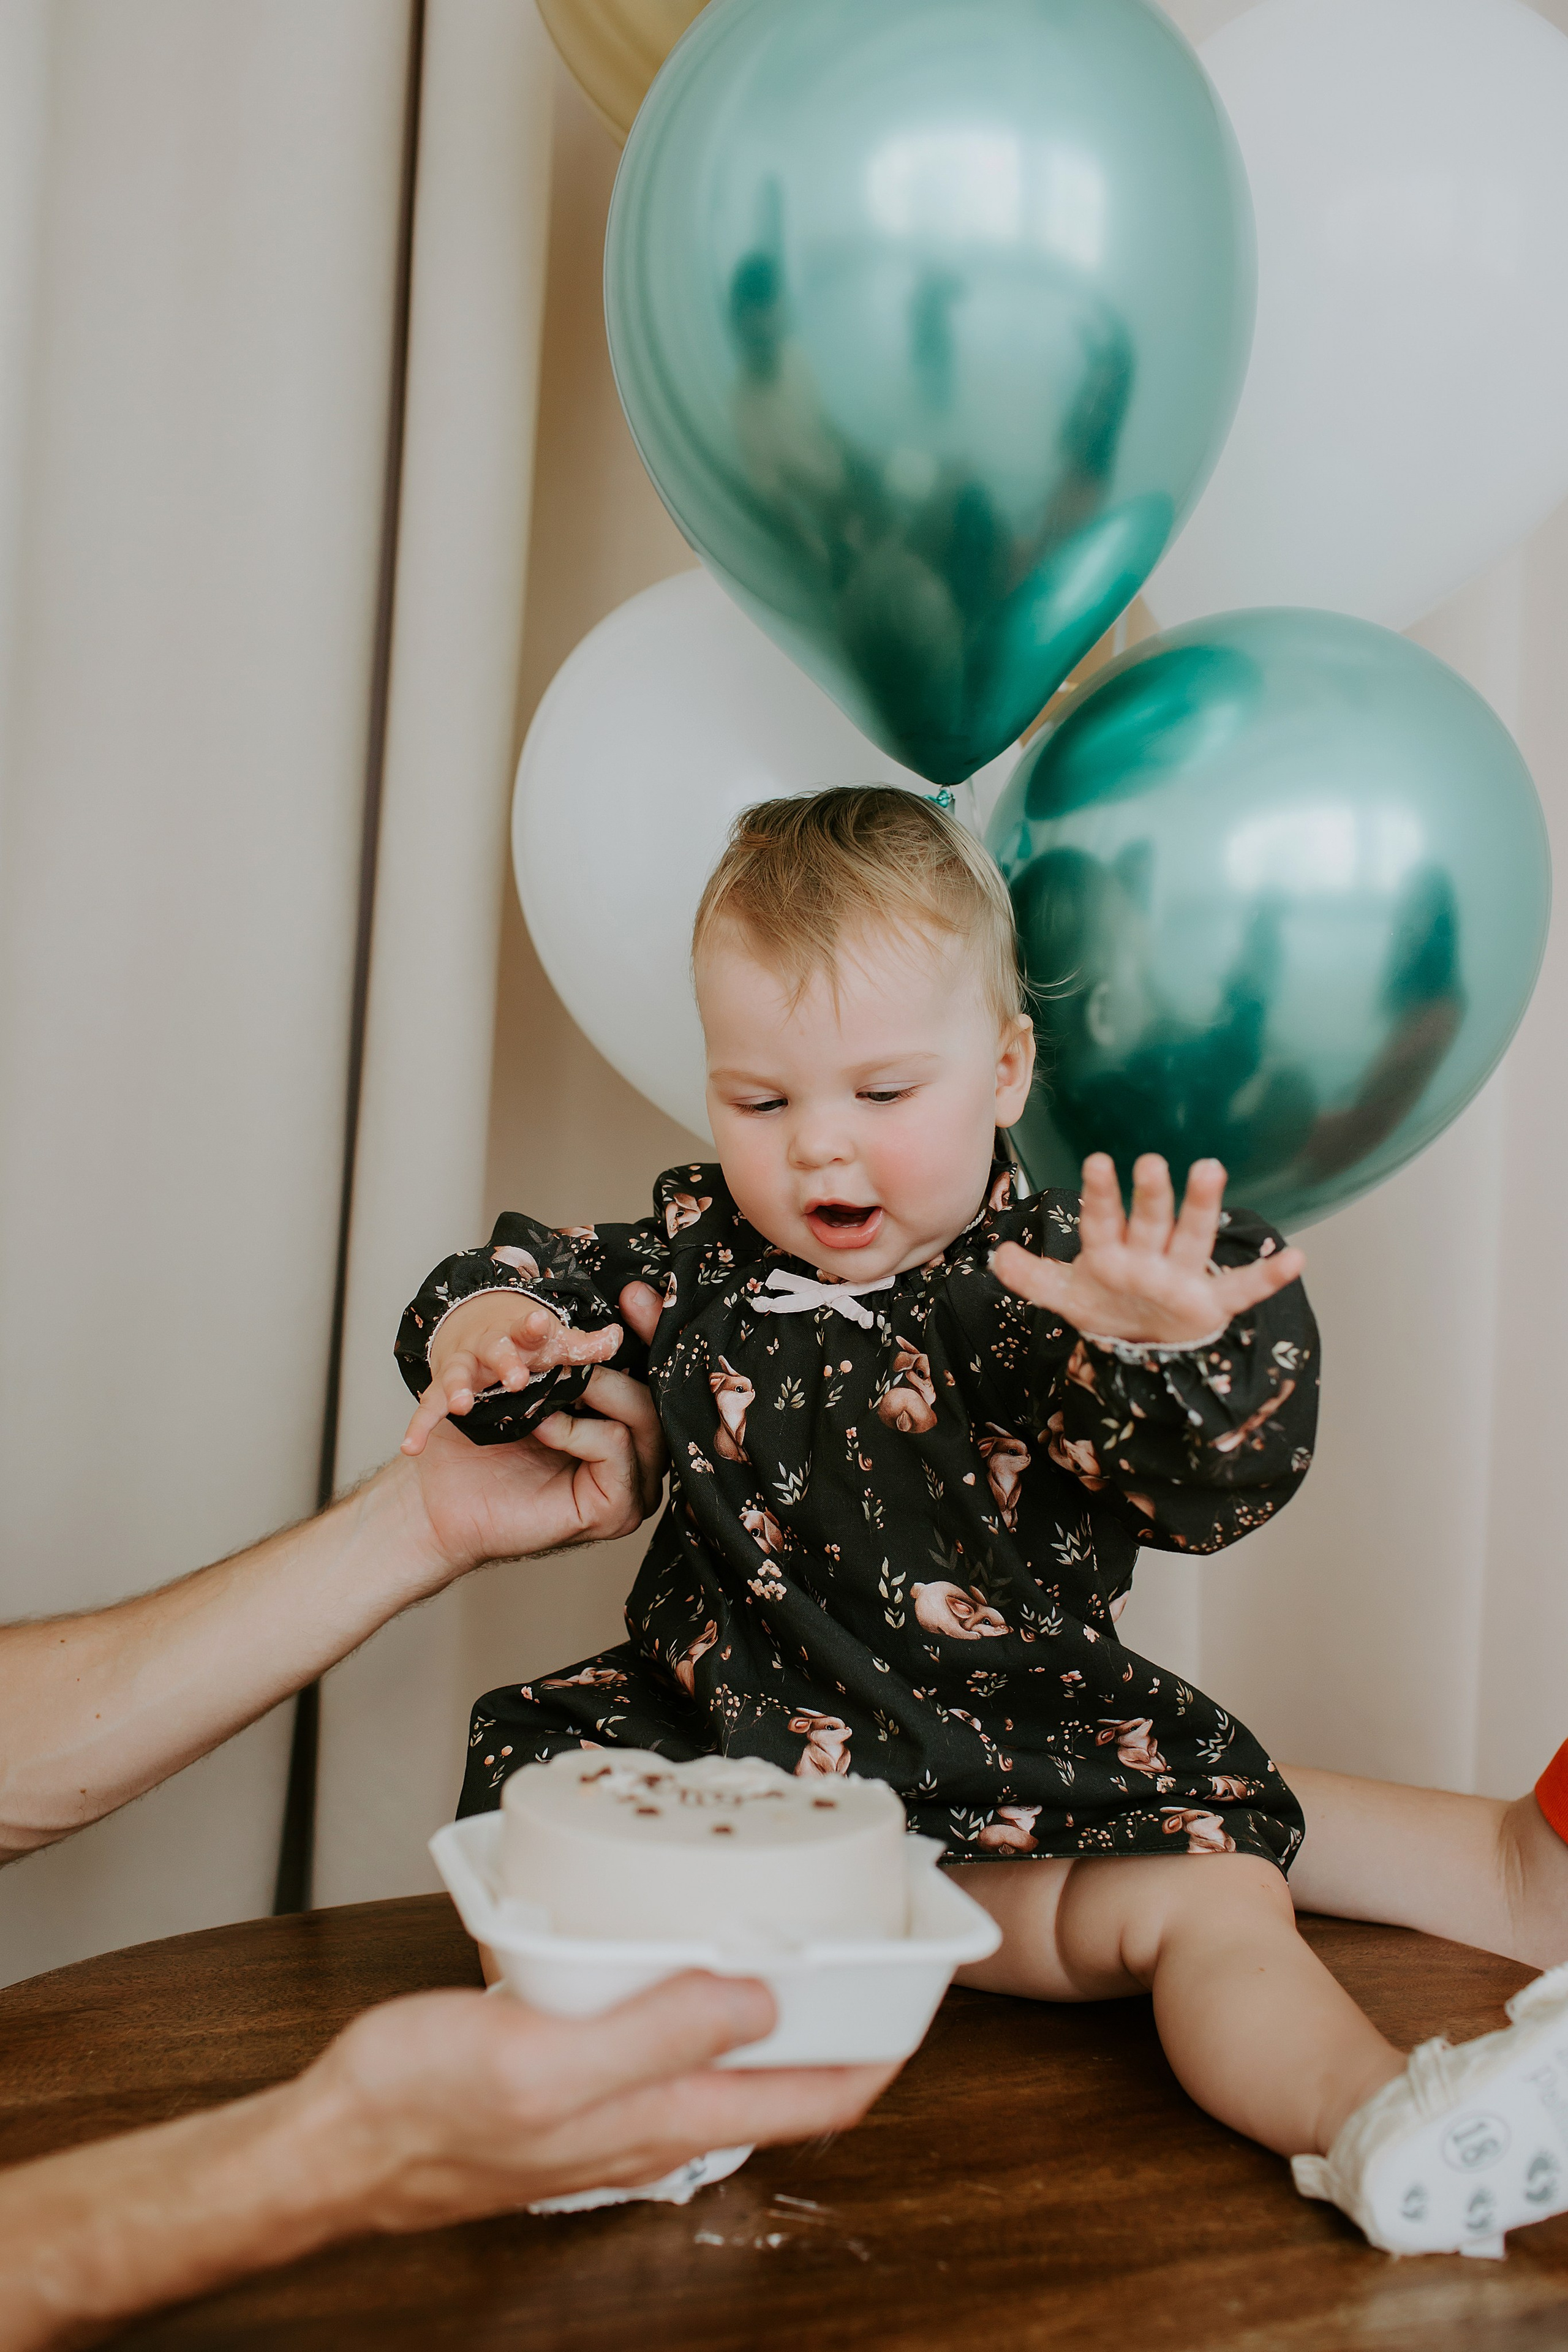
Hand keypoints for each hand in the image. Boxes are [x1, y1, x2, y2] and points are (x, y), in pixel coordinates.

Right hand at [307, 1973, 896, 2229]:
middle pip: (784, 2073)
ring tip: (794, 1924)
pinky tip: (677, 1943)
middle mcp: (654, 2117)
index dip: (882, 2044)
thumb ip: (657, 2036)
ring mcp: (616, 2101)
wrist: (332, 2142)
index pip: (818, 2099)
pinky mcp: (574, 2074)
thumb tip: (763, 2002)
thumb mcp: (544, 2060)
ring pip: (728, 2051)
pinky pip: (665, 2035)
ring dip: (774, 1998)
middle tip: (867, 1930)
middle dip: (838, 2011)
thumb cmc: (420, 2107)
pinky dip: (699, 1991)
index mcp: (662, 2117)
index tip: (923, 1982)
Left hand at [396, 1282, 668, 1581]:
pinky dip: (578, 1432)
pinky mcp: (617, 1511)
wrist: (439, 1499)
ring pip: (644, 1418)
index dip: (652, 1330)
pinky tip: (542, 1428)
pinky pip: (617, 1450)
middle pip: (657, 1393)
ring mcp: (634, 1486)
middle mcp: (640, 1454)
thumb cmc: (481, 1440)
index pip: (657, 1373)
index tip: (633, 1295)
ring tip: (544, 1387)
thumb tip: (609, 1308)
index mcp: (625, 1421)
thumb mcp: (529, 1379)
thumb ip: (567, 1355)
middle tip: (571, 1344)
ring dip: (593, 1391)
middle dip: (617, 1358)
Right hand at [402, 1293, 623, 1456]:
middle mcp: (493, 1351)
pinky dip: (419, 1426)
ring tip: (463, 1404)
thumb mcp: (554, 1353)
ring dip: (459, 1388)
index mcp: (526, 1339)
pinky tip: (411, 1446)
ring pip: (459, 1375)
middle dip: (505, 1361)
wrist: (471, 1375)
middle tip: (517, 1377)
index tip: (545, 1323)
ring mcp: (464, 1372)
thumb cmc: (526, 1361)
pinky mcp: (439, 1396)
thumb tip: (617, 1338)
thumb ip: (584, 1350)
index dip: (539, 1327)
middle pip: (498, 1349)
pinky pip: (427, 1411)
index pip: (535, 1329)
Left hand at [992, 1153, 1304, 1345]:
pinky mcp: (1211, 1303)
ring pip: (1193, 1237)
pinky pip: (1244, 1289)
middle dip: (1151, 1195)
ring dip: (1202, 1206)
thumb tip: (998, 1256)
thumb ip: (1033, 1278)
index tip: (1099, 1162)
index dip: (1101, 1194)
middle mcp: (1149, 1256)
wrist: (1141, 1344)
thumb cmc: (1107, 1306)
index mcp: (1113, 1251)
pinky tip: (1295, 1256)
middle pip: (1150, 1221)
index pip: (1103, 1219)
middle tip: (1152, 1162)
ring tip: (1211, 1170)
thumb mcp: (1067, 1296)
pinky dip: (1270, 1276)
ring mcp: (1182, 1276)